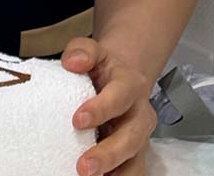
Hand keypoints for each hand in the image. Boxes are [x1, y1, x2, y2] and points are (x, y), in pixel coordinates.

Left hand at [61, 37, 157, 175]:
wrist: (121, 78)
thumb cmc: (103, 68)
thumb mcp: (93, 50)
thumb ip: (82, 51)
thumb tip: (73, 62)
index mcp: (131, 85)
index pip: (119, 96)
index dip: (101, 109)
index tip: (77, 120)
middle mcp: (141, 113)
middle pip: (131, 137)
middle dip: (108, 154)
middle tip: (83, 166)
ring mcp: (140, 138)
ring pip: (136, 161)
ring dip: (116, 173)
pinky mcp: (135, 155)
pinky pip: (132, 172)